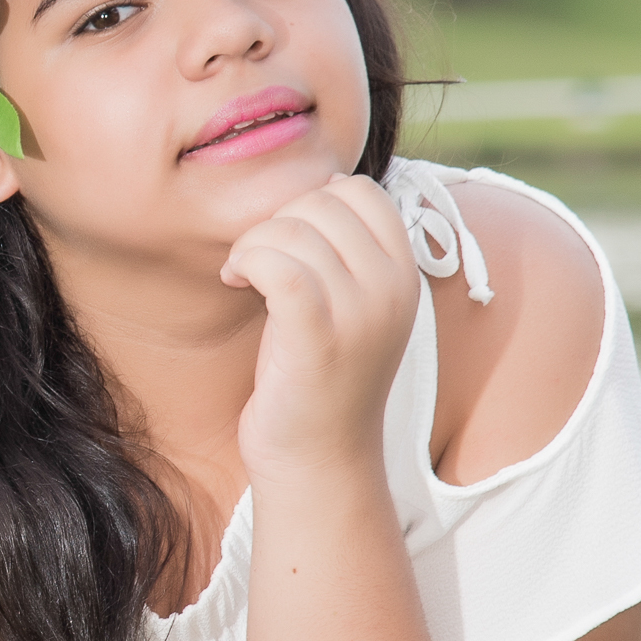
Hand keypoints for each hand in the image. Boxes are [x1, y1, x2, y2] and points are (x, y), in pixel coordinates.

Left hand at [221, 174, 418, 487]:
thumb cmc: (322, 372)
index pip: (361, 190)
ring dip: (252, 243)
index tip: (289, 237)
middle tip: (257, 259)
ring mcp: (360, 314)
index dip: (312, 201)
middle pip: (321, 202)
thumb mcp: (353, 302)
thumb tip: (324, 182)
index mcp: (405, 274)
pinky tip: (235, 279)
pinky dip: (246, 260)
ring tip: (244, 273)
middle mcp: (392, 289)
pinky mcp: (317, 337)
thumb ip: (348, 247)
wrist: (319, 458)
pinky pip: (277, 265)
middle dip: (275, 221)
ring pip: (292, 229)